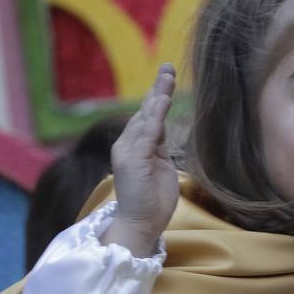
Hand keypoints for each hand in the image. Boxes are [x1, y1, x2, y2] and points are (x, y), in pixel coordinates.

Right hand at [102, 64, 178, 257]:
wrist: (141, 225)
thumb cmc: (153, 201)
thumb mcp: (159, 165)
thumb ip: (158, 145)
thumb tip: (162, 125)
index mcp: (132, 147)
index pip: (146, 116)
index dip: (157, 96)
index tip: (167, 76)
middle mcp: (126, 146)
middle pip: (144, 111)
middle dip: (157, 89)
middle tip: (168, 68)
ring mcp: (128, 153)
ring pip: (145, 118)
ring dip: (157, 97)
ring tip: (167, 78)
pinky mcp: (133, 161)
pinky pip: (147, 134)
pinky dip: (155, 116)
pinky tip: (162, 101)